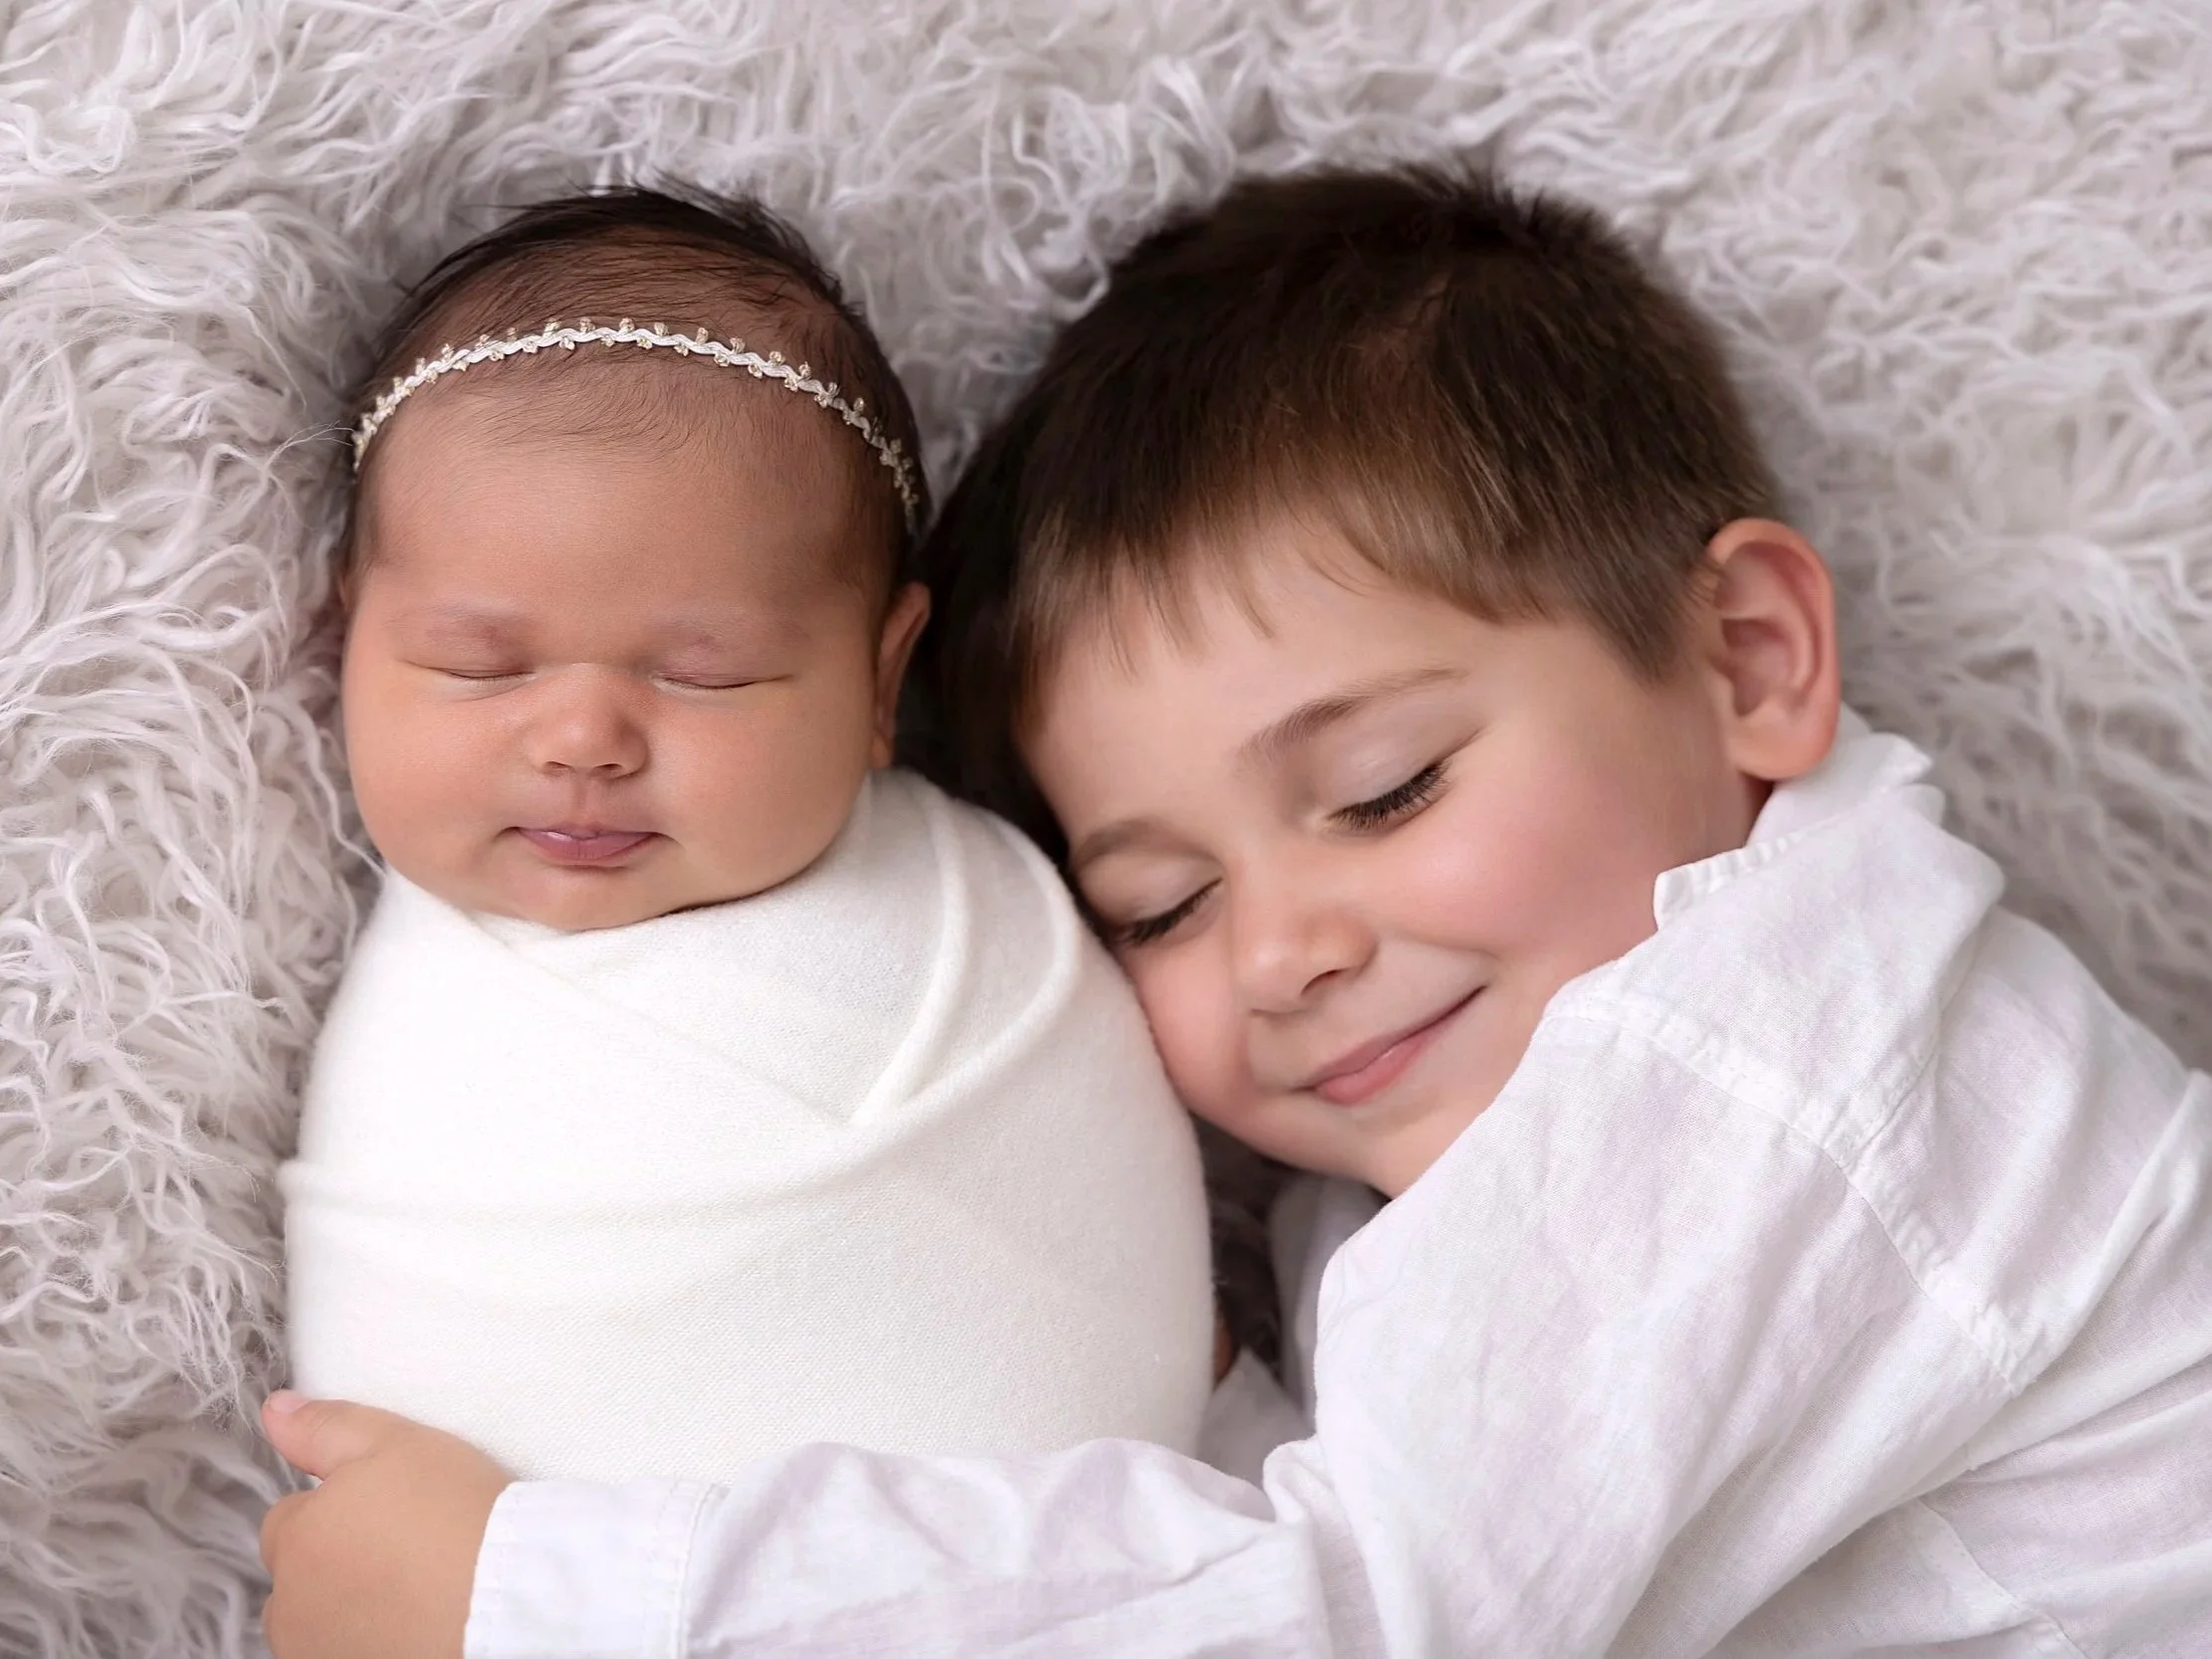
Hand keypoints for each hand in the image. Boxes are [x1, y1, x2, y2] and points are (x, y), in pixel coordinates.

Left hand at [258, 1393, 511, 1658]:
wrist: (508, 1598)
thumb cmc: (455, 1515)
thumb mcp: (394, 1442)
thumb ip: (325, 1427)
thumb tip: (275, 1409)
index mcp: (295, 1539)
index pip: (289, 1518)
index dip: (339, 1506)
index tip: (388, 1507)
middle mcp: (289, 1606)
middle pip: (299, 1575)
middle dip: (336, 1561)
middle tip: (406, 1545)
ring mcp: (317, 1651)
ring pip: (320, 1620)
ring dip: (349, 1605)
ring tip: (416, 1586)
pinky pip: (348, 1648)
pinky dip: (372, 1638)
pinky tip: (417, 1621)